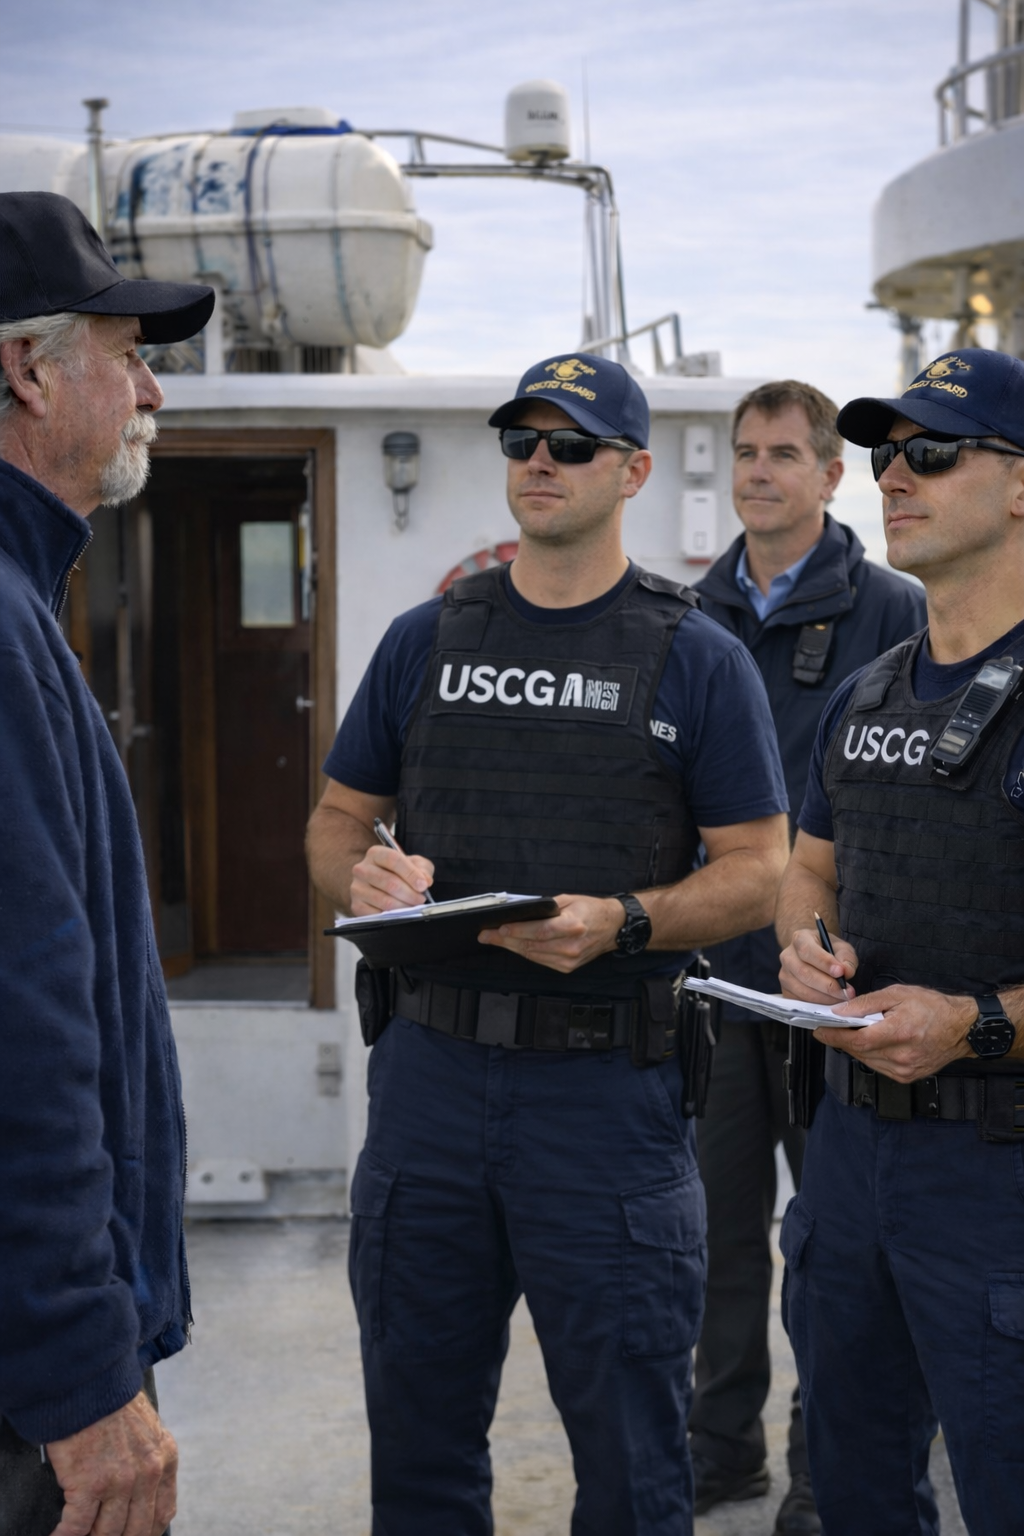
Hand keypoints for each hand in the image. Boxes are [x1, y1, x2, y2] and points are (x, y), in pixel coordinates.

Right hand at [46, 1391, 176, 1535]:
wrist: (90, 1384)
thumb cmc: (113, 1403)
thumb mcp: (149, 1428)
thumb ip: (151, 1459)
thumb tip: (142, 1492)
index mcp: (165, 1459)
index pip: (163, 1513)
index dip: (147, 1532)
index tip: (134, 1535)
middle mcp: (147, 1475)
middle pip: (136, 1530)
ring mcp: (119, 1482)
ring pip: (108, 1533)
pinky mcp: (89, 1484)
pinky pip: (77, 1527)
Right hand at [350, 844, 433, 914]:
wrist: (379, 886)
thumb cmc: (398, 873)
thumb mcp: (414, 864)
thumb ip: (422, 869)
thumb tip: (425, 880)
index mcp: (376, 854)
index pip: (393, 860)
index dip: (410, 873)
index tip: (423, 885)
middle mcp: (362, 869)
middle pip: (390, 882)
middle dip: (410, 893)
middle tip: (420, 899)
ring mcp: (357, 888)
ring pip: (384, 900)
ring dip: (403, 906)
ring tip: (413, 906)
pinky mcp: (356, 905)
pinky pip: (376, 914)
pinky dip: (392, 916)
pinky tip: (400, 913)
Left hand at [478, 894, 623, 973]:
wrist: (612, 927)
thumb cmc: (590, 910)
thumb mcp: (569, 900)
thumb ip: (545, 907)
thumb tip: (519, 912)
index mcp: (573, 926)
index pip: (540, 931)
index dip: (517, 931)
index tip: (499, 928)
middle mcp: (571, 946)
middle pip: (532, 945)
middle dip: (506, 940)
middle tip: (486, 935)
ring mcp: (569, 960)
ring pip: (533, 955)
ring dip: (511, 947)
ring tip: (494, 939)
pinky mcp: (567, 968)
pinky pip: (540, 960)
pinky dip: (525, 953)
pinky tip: (513, 946)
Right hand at [779, 926, 857, 1004]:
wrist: (816, 957)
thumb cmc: (830, 951)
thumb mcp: (842, 948)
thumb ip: (846, 958)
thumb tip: (846, 972)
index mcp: (800, 939)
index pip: (807, 950)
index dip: (824, 962)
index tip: (840, 972)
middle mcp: (787, 956)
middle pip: (804, 973)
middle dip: (828, 985)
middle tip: (846, 992)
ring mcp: (784, 975)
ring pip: (802, 990)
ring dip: (825, 998)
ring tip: (842, 998)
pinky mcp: (786, 991)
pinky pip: (800, 1002)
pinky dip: (818, 1005)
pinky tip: (831, 1002)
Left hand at [815, 986, 976, 1080]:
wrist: (961, 1029)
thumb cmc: (933, 1007)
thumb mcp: (897, 994)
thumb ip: (866, 1004)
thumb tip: (840, 1011)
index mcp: (900, 1032)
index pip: (857, 1040)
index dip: (834, 1036)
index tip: (819, 1029)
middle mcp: (902, 1056)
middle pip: (859, 1052)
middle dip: (841, 1039)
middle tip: (830, 1027)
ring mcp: (904, 1070)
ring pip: (866, 1061)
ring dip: (854, 1048)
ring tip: (851, 1032)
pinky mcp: (906, 1077)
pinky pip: (877, 1067)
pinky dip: (869, 1055)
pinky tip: (871, 1042)